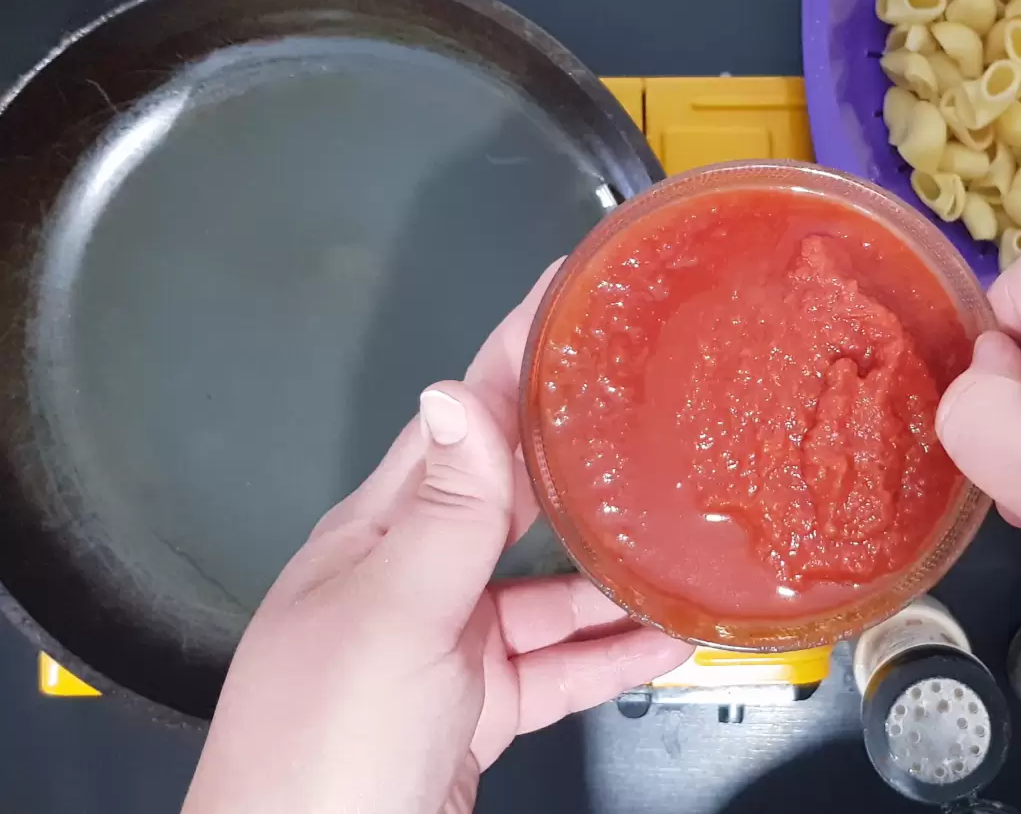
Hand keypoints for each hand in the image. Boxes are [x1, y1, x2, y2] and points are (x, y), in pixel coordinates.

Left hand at [184, 261, 690, 813]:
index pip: (460, 421)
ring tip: (684, 540)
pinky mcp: (480, 708)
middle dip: (578, 452)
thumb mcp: (391, 619)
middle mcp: (416, 578)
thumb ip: (441, 515)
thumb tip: (459, 393)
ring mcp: (449, 646)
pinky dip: (612, 653)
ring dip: (613, 570)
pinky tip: (666, 638)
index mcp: (381, 536)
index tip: (570, 287)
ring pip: (550, 589)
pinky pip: (561, 667)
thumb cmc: (323, 747)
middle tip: (652, 402)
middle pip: (513, 498)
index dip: (514, 352)